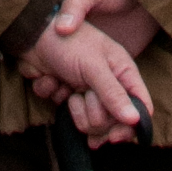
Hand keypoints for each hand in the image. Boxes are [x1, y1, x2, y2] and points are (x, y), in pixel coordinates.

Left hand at [19, 0, 160, 148]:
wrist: (32, 34)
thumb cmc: (67, 42)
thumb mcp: (93, 66)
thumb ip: (113, 94)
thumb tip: (134, 120)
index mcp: (122, 72)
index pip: (139, 106)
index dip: (130, 125)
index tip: (113, 136)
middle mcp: (109, 84)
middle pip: (111, 122)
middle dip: (93, 114)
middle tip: (83, 95)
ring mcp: (88, 92)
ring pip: (88, 123)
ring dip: (73, 107)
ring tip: (67, 85)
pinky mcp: (68, 96)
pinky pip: (65, 114)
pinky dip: (56, 97)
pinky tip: (52, 80)